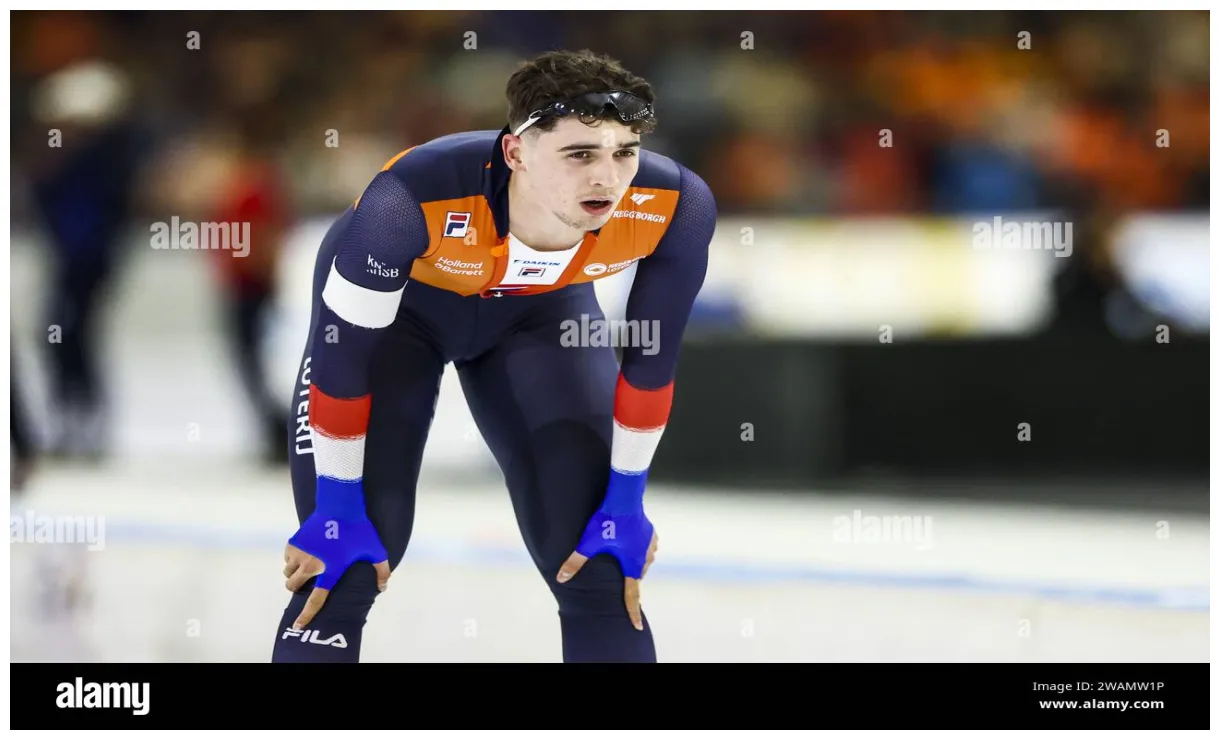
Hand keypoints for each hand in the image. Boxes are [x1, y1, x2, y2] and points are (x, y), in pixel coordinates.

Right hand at [283, 511, 390, 629]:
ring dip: (293, 574)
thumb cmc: (358, 529)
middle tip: (307, 582)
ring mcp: (300, 553)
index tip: (297, 626)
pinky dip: (291, 560)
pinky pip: (286, 559)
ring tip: (306, 567)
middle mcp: (311, 565)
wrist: (339, 505)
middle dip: (296, 588)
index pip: (315, 599)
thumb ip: (381, 571)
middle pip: (292, 587)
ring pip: (287, 573)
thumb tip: (383, 588)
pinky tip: (303, 554)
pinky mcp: (293, 542)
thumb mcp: (375, 550)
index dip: (306, 615)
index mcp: (330, 571)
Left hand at [556, 509, 658, 629]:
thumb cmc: (607, 522)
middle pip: (636, 576)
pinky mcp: (652, 533)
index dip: (633, 611)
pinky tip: (629, 539)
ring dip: (632, 560)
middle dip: (627, 577)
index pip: (632, 595)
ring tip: (619, 552)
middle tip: (615, 570)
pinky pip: (646, 547)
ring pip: (642, 561)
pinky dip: (638, 547)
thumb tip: (561, 578)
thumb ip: (575, 562)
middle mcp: (645, 558)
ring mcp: (651, 545)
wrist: (624, 497)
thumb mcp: (588, 543)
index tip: (637, 625)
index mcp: (632, 566)